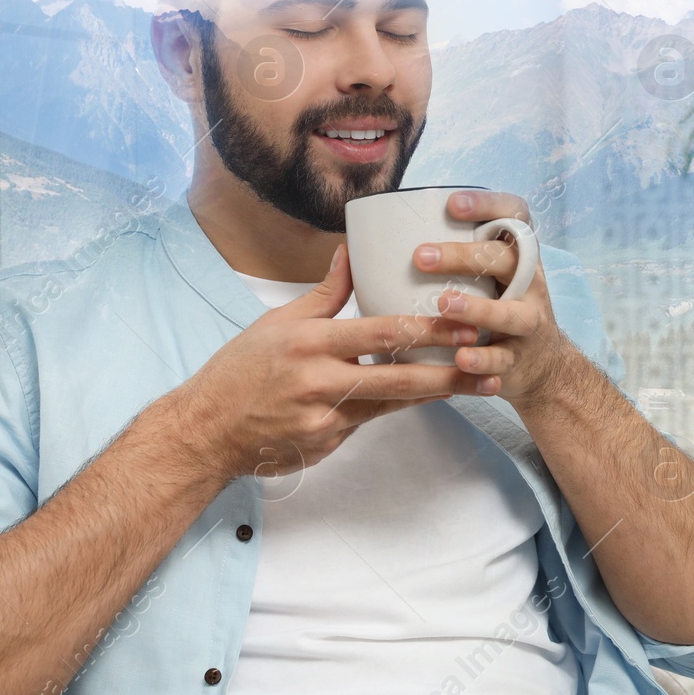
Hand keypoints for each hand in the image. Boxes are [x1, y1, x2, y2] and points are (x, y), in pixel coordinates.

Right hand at [167, 245, 494, 480]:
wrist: (206, 431)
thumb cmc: (240, 370)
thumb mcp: (278, 322)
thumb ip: (325, 292)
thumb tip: (350, 249)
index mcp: (309, 342)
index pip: (380, 333)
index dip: (427, 331)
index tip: (463, 323)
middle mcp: (320, 382)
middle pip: (398, 377)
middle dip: (448, 370)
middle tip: (487, 360)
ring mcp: (324, 419)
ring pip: (392, 404)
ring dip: (437, 394)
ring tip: (478, 384)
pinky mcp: (326, 445)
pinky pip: (368, 422)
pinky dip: (395, 407)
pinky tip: (427, 398)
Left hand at [415, 189, 576, 408]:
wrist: (542, 366)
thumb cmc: (497, 308)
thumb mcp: (488, 277)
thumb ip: (455, 257)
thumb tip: (382, 238)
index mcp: (516, 255)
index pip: (514, 215)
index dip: (488, 205)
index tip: (452, 204)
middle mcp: (528, 283)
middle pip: (505, 260)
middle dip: (465, 256)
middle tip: (421, 257)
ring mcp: (528, 322)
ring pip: (512, 313)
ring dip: (479, 309)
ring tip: (445, 305)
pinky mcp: (520, 359)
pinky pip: (504, 359)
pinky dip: (483, 360)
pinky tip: (461, 358)